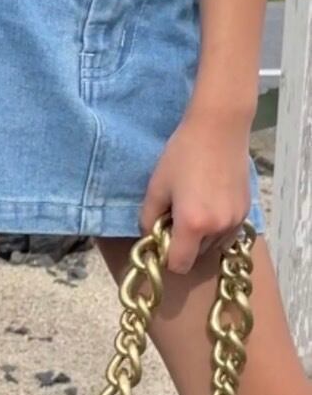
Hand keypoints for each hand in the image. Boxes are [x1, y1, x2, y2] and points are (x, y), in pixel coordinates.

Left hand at [140, 107, 252, 274]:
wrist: (219, 129)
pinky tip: (208, 202)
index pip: (179, 265)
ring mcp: (235, 221)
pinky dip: (215, 227)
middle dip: (183, 244)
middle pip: (195, 256)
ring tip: (193, 205)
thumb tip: (150, 237)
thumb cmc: (182, 155)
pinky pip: (226, 233)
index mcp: (193, 224)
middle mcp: (218, 228)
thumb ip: (148, 219)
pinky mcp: (246, 212)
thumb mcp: (156, 187)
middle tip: (175, 215)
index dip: (167, 256)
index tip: (161, 237)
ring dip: (200, 236)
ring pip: (212, 246)